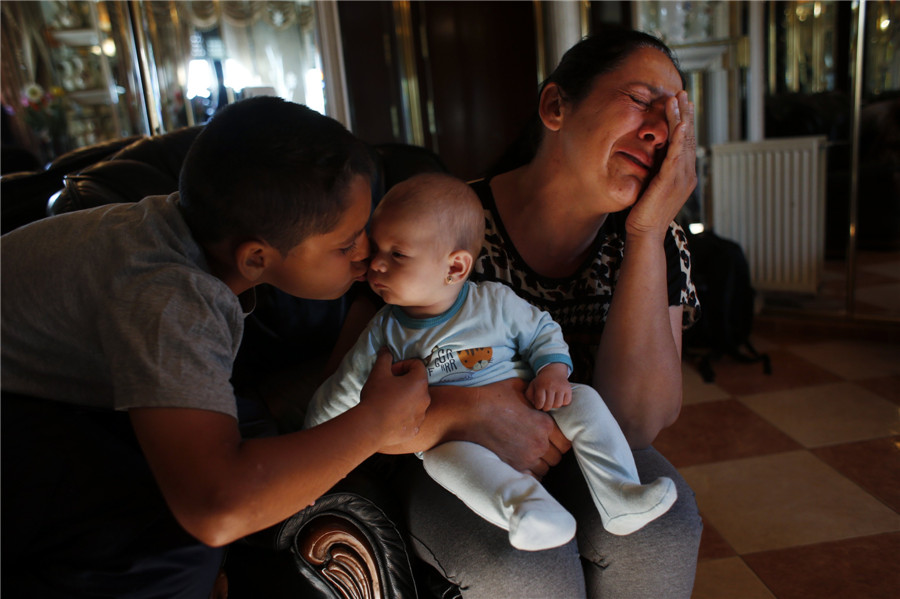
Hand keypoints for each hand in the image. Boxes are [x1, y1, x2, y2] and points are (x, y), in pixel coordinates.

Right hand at [359, 349, 430, 448]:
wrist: (371, 427)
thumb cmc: (376, 397)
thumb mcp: (378, 373)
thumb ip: (384, 358)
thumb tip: (386, 350)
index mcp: (419, 382)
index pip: (417, 365)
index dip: (402, 365)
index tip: (390, 372)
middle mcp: (425, 398)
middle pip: (417, 384)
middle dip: (404, 382)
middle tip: (387, 386)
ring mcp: (421, 416)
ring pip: (415, 402)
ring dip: (404, 399)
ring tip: (387, 402)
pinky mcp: (415, 429)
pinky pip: (411, 418)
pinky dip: (403, 415)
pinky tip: (389, 416)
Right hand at [472, 378, 570, 478]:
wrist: (469, 413)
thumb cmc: (493, 397)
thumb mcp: (519, 387)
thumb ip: (534, 394)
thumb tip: (539, 394)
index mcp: (545, 424)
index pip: (565, 442)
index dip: (560, 440)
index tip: (553, 437)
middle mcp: (539, 444)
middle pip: (556, 457)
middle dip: (551, 452)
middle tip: (540, 445)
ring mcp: (526, 458)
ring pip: (545, 469)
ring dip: (540, 463)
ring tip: (530, 454)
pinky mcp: (512, 466)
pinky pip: (531, 478)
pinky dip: (530, 473)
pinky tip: (524, 464)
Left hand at [525, 363, 571, 410]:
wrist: (554, 371)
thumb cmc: (542, 381)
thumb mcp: (532, 385)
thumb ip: (529, 395)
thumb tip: (534, 404)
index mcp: (541, 385)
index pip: (540, 402)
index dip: (539, 406)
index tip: (539, 405)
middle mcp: (551, 386)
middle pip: (549, 405)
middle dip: (545, 408)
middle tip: (545, 405)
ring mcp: (561, 387)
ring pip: (558, 404)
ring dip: (554, 405)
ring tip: (551, 401)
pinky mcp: (568, 389)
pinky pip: (566, 402)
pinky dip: (563, 402)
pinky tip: (559, 398)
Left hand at [626, 90, 696, 238]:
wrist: (645, 233)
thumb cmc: (644, 213)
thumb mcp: (652, 186)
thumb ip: (656, 170)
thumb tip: (652, 155)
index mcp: (683, 176)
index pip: (685, 143)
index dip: (684, 122)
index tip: (682, 105)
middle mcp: (687, 174)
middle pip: (689, 137)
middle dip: (686, 114)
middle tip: (683, 93)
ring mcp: (681, 177)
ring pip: (684, 141)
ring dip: (681, 117)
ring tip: (678, 98)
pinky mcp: (671, 180)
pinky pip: (677, 153)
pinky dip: (679, 136)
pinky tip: (679, 122)